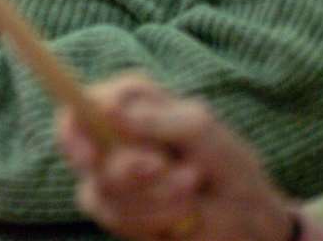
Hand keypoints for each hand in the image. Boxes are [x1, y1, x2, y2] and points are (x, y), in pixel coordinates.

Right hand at [56, 74, 296, 240]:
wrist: (247, 218)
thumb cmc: (228, 163)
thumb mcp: (201, 130)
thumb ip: (155, 118)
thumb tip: (107, 111)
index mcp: (131, 102)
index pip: (82, 103)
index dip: (75, 127)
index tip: (93, 155)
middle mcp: (113, 135)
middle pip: (83, 152)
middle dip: (128, 170)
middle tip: (163, 169)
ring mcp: (112, 175)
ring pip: (100, 189)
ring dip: (151, 196)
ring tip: (189, 190)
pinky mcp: (118, 211)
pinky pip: (113, 218)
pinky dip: (151, 219)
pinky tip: (179, 214)